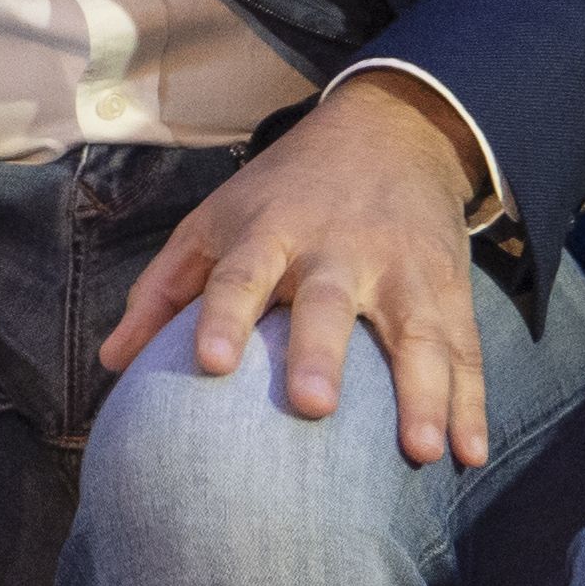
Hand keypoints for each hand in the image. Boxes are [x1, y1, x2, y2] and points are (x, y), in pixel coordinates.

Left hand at [101, 77, 495, 463]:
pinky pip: (464, 350)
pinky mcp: (446, 290)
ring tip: (419, 453)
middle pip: (328, 303)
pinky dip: (471, 402)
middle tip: (312, 407)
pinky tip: (470, 454)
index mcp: (269, 232)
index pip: (239, 275)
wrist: (388, 131)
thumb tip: (113, 362)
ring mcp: (400, 271)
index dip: (222, 316)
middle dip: (321, 353)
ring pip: (414, 334)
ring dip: (422, 394)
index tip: (207, 363)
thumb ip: (164, 290)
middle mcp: (337, 251)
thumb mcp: (216, 220)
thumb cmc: (281, 194)